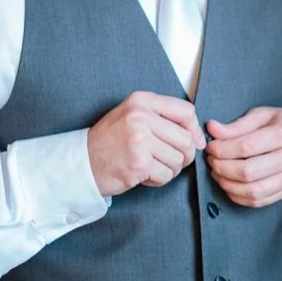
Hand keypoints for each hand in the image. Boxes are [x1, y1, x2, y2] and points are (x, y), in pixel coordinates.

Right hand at [87, 91, 204, 197]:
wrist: (82, 163)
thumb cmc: (111, 141)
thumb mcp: (134, 117)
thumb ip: (165, 119)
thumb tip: (200, 138)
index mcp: (141, 101)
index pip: (186, 111)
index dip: (195, 129)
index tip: (195, 141)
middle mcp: (140, 117)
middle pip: (186, 139)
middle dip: (185, 155)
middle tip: (170, 160)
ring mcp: (139, 140)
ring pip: (179, 159)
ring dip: (170, 169)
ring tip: (152, 166)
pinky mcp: (138, 163)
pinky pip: (166, 174)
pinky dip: (159, 179)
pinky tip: (144, 175)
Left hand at [205, 108, 281, 208]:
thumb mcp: (265, 115)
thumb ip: (238, 124)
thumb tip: (212, 130)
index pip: (246, 147)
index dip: (222, 149)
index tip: (211, 147)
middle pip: (248, 172)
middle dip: (222, 168)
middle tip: (212, 161)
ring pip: (253, 191)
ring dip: (227, 185)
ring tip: (218, 173)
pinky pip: (259, 201)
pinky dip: (239, 197)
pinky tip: (230, 185)